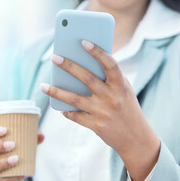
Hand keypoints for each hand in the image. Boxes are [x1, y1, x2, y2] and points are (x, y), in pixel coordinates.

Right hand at [0, 125, 44, 180]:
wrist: (10, 177)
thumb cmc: (13, 154)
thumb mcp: (21, 145)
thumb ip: (31, 138)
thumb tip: (41, 136)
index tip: (4, 129)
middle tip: (13, 144)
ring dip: (1, 163)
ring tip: (16, 159)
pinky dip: (10, 178)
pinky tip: (21, 175)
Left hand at [40, 40, 159, 180]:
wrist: (137, 138)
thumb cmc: (127, 108)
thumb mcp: (124, 91)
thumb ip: (110, 78)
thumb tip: (84, 62)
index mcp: (121, 85)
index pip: (110, 65)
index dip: (98, 52)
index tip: (84, 42)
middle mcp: (112, 97)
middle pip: (87, 78)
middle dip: (69, 66)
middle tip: (54, 57)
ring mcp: (103, 112)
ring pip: (74, 99)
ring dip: (56, 91)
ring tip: (42, 85)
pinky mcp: (96, 125)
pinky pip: (76, 116)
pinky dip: (66, 111)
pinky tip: (59, 106)